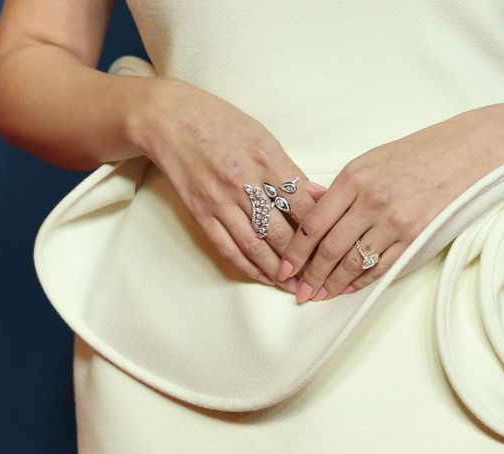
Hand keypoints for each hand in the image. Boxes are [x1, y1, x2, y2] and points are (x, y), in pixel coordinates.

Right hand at [132, 78, 326, 291]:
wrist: (170, 119)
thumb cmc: (221, 122)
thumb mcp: (263, 136)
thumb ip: (290, 169)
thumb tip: (319, 194)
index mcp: (266, 159)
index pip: (302, 204)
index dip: (320, 229)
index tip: (333, 245)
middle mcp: (244, 182)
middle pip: (281, 230)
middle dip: (303, 257)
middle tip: (320, 274)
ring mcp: (220, 200)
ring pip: (256, 245)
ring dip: (277, 269)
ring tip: (295, 283)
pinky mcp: (201, 213)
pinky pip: (228, 247)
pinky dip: (247, 266)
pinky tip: (263, 277)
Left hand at [275, 114, 485, 301]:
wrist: (462, 153)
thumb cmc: (415, 154)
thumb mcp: (369, 161)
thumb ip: (341, 190)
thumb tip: (312, 217)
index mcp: (354, 178)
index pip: (313, 223)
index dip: (295, 251)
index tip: (285, 267)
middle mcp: (371, 201)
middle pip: (329, 248)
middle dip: (310, 274)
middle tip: (298, 290)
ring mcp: (394, 221)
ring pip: (353, 262)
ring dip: (333, 283)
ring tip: (319, 295)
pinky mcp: (415, 237)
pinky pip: (381, 267)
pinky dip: (361, 281)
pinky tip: (348, 288)